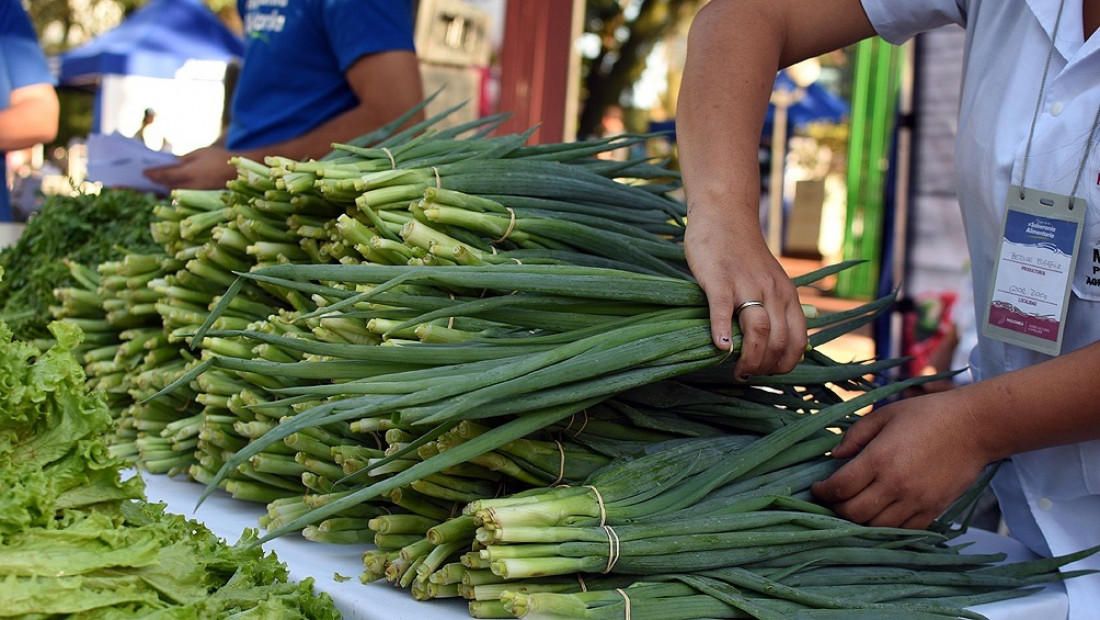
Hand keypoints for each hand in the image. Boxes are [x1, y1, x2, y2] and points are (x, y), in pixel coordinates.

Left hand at [143, 146, 235, 189]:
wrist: (239, 172)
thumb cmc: (220, 158)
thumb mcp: (201, 152)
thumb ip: (185, 158)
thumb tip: (173, 163)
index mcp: (188, 172)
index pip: (166, 174)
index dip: (154, 174)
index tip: (143, 173)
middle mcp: (190, 185)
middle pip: (168, 185)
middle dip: (157, 182)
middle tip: (147, 179)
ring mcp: (197, 192)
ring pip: (176, 190)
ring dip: (167, 187)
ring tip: (158, 184)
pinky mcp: (203, 195)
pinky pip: (186, 193)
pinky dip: (178, 190)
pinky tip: (175, 186)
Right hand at [684, 210, 806, 378]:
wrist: (725, 214)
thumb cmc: (742, 254)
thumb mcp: (770, 281)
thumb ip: (774, 309)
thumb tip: (771, 347)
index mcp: (787, 295)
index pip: (797, 341)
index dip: (785, 364)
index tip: (768, 374)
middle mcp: (772, 291)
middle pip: (778, 340)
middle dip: (765, 367)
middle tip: (747, 376)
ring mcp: (746, 284)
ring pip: (758, 330)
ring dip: (750, 358)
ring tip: (736, 371)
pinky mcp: (719, 278)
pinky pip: (722, 308)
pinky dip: (722, 331)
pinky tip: (720, 347)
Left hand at [811, 391, 990, 528]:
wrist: (975, 427)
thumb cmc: (927, 415)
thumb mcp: (885, 414)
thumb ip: (855, 435)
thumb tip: (834, 456)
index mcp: (879, 459)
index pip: (839, 488)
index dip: (822, 492)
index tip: (817, 488)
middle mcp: (896, 485)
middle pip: (853, 513)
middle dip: (835, 509)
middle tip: (832, 500)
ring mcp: (916, 501)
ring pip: (876, 527)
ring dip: (859, 521)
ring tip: (854, 507)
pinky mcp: (933, 510)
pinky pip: (903, 531)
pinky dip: (886, 527)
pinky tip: (880, 514)